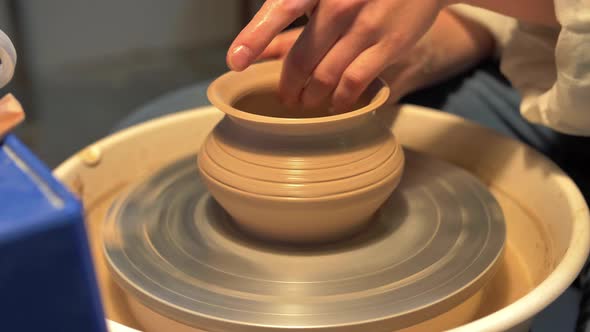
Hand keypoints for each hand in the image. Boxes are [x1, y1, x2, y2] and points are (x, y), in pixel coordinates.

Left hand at [227, 0, 445, 110]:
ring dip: (312, 97)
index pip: (280, 9)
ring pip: (325, 76)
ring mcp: (365, 24)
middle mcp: (340, 3)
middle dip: (289, 86)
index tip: (236, 61)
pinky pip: (355, 81)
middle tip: (286, 97)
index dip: (254, 37)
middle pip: (301, 58)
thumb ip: (295, 7)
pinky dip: (342, 99)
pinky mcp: (389, 44)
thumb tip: (262, 44)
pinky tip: (337, 103)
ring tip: (308, 103)